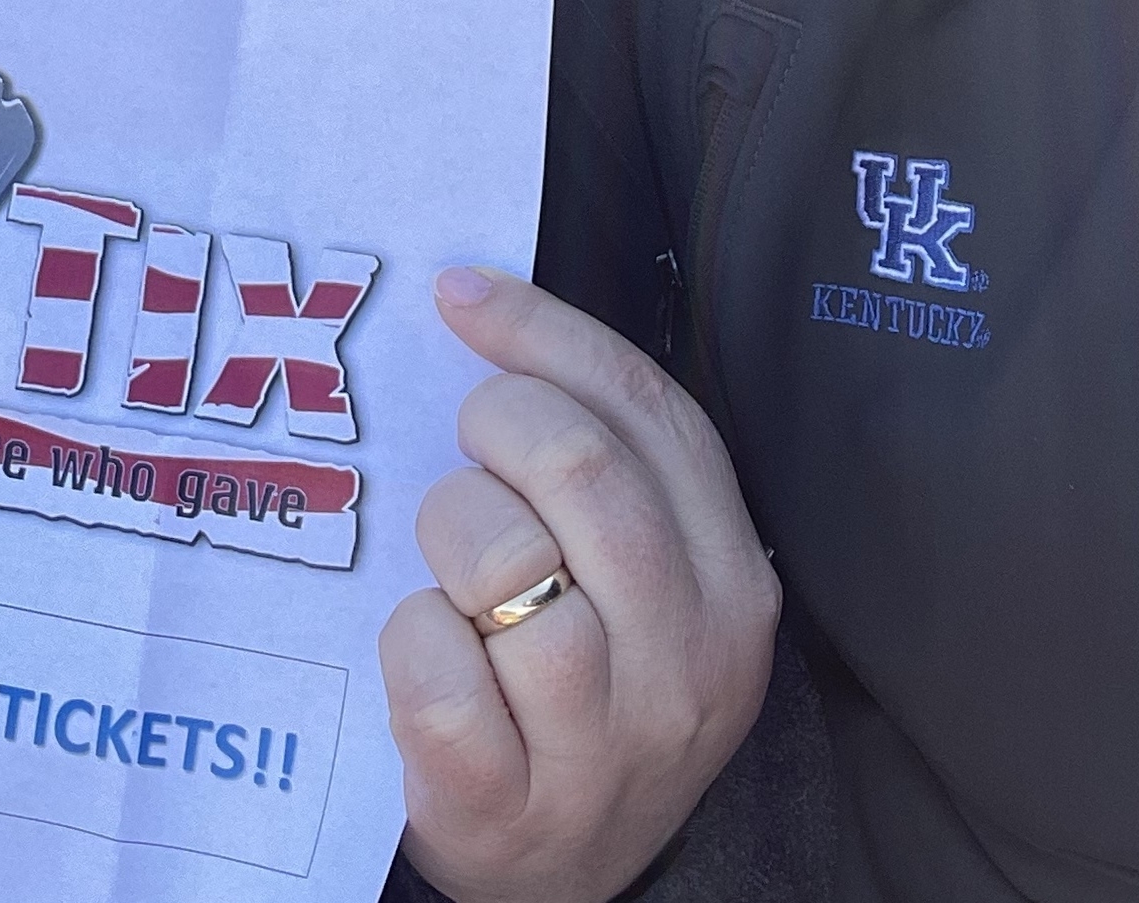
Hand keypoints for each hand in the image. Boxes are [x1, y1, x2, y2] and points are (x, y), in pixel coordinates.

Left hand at [380, 267, 777, 902]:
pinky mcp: (511, 806)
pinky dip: (409, 641)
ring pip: (503, 563)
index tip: (461, 295)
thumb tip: (477, 297)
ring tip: (454, 576)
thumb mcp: (632, 576)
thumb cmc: (579, 687)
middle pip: (580, 466)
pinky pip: (435, 672)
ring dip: (448, 540)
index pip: (645, 409)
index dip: (544, 332)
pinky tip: (428, 649)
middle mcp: (688, 660)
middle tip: (464, 455)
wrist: (554, 876)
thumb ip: (596, 461)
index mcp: (729, 579)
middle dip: (493, 429)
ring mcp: (607, 744)